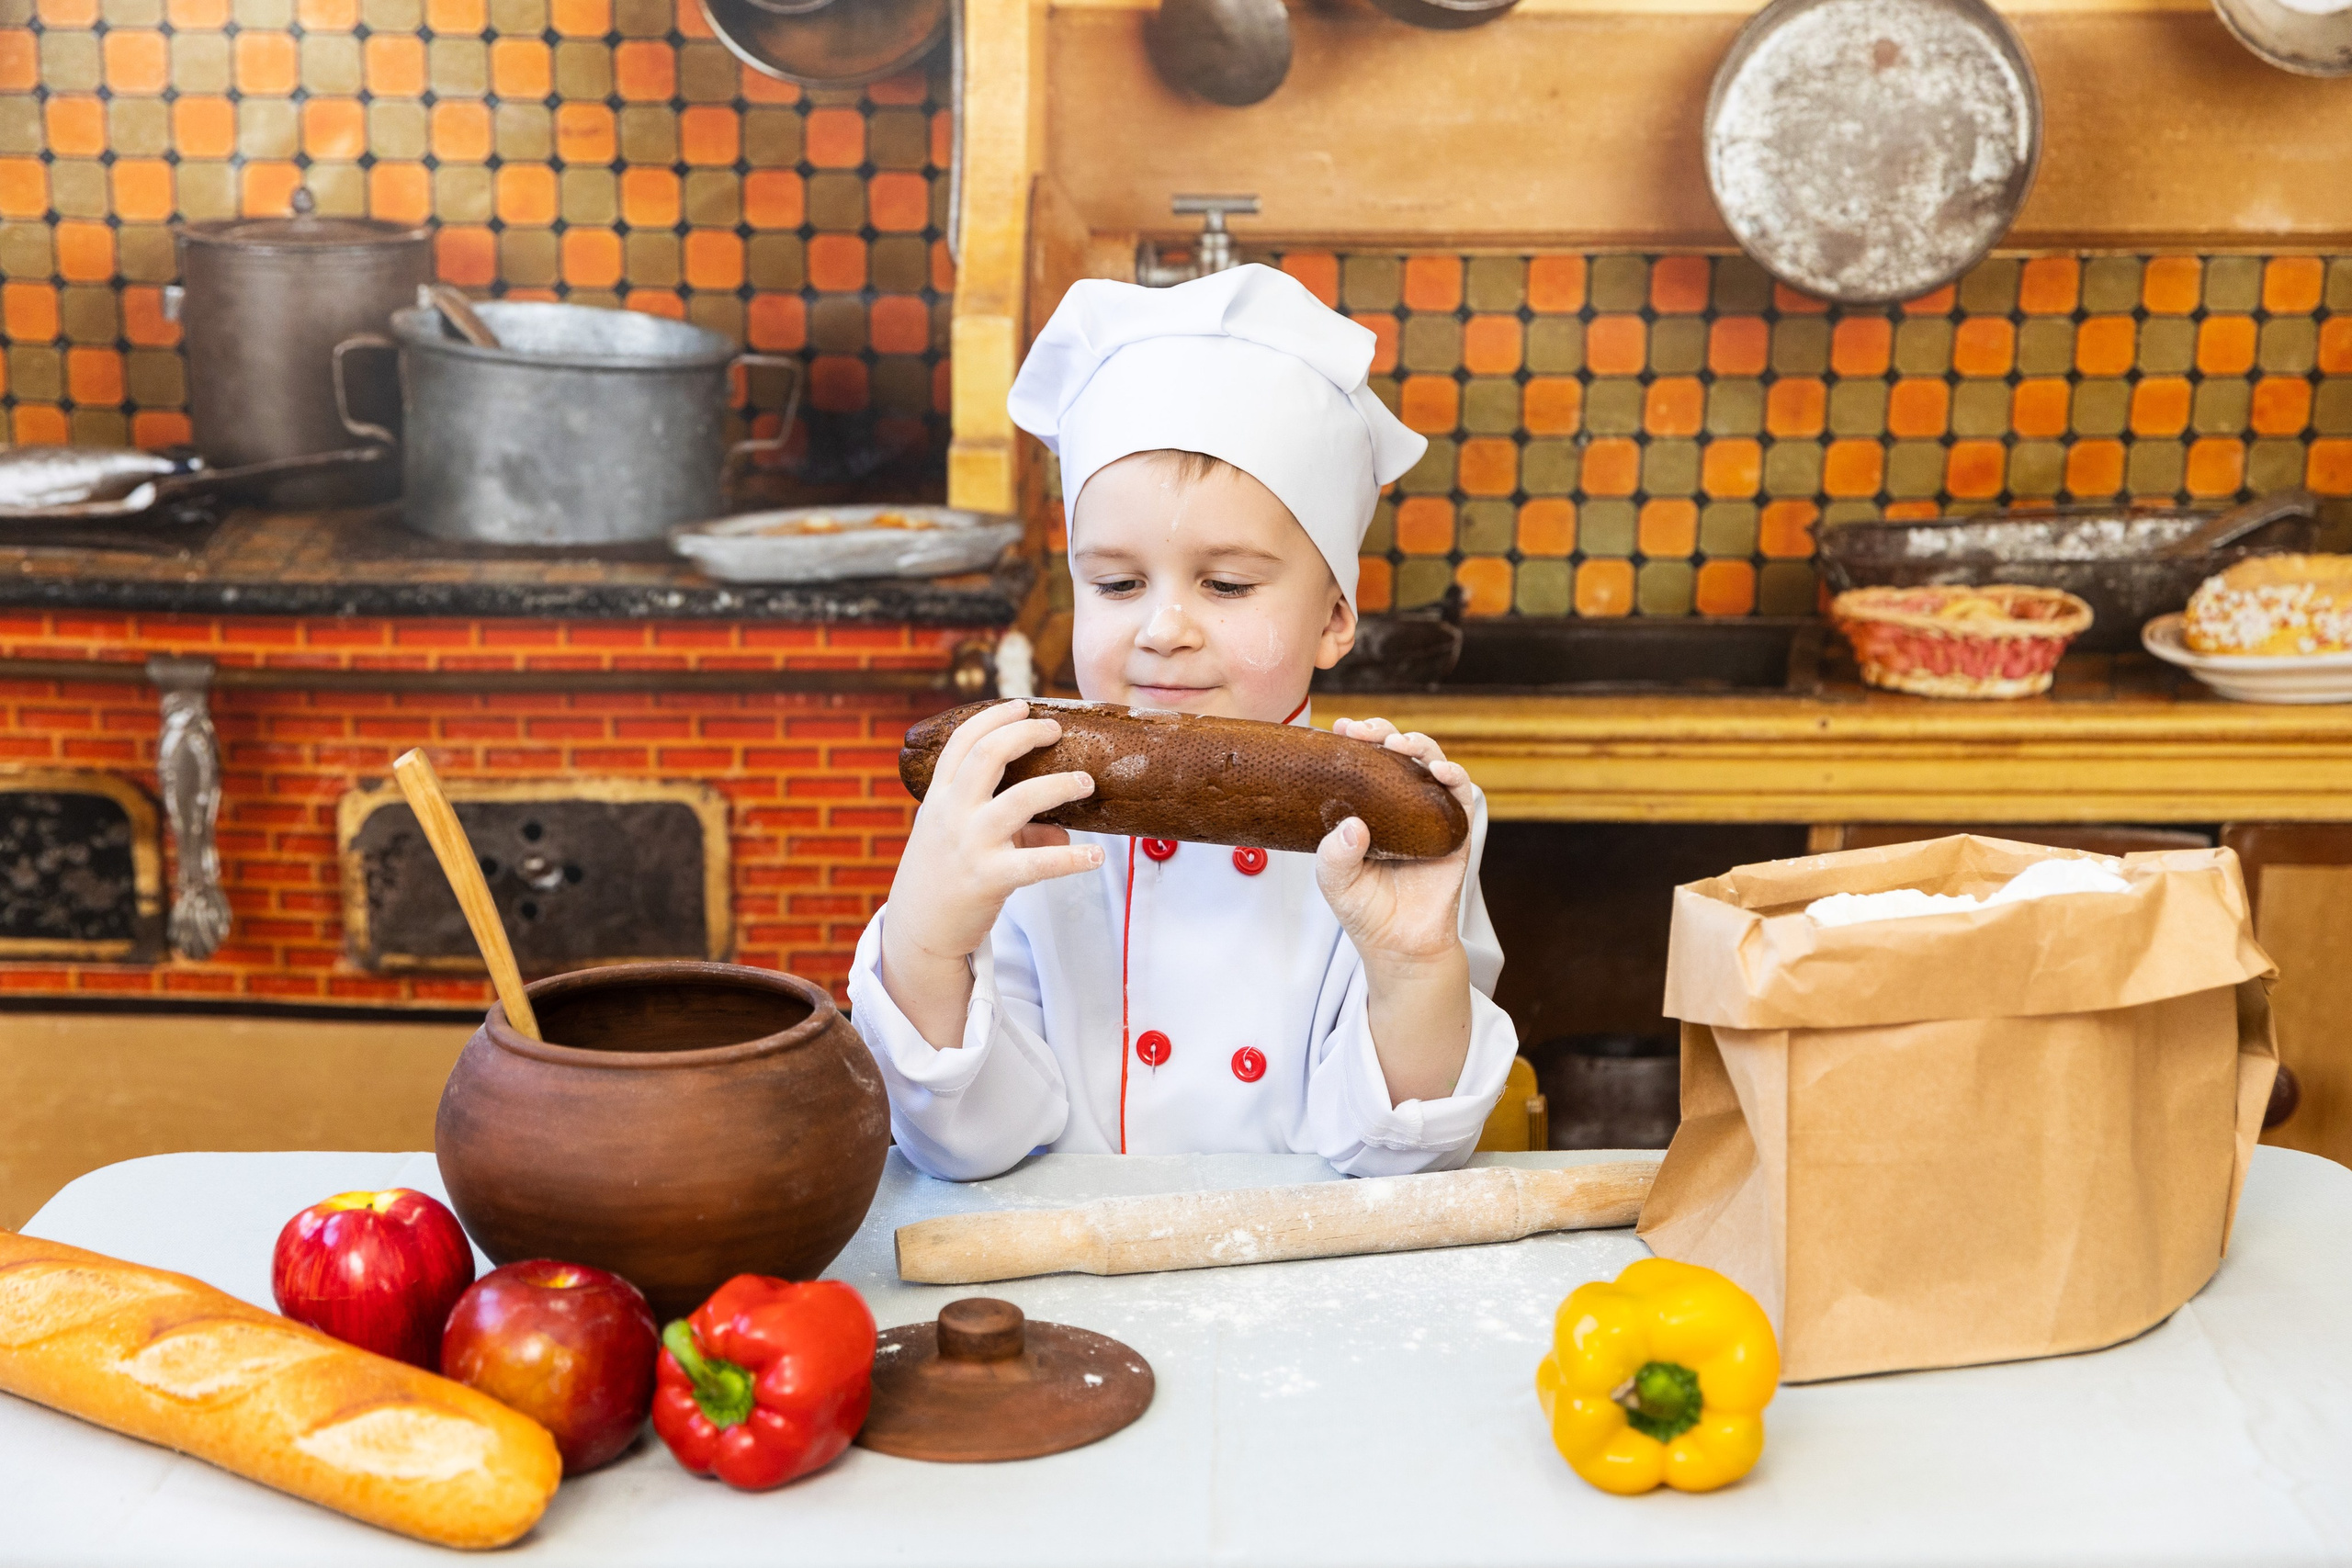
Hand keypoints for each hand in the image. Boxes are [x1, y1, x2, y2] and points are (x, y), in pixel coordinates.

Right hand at [880, 701, 1102, 1047]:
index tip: (1022, 705)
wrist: (919, 931)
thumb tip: (1062, 828)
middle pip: (988, 754)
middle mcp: (952, 814)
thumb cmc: (943, 877)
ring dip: (1060, 785)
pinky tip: (1096, 856)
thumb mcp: (960, 839)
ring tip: (1087, 783)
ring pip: (1021, 799)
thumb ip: (1010, 826)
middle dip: (1025, 734)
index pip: (961, 742)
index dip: (993, 717)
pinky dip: (1072, 857)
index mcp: (939, 797)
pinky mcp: (989, 878)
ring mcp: (970, 844)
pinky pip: (1040, 862)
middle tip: (1055, 730)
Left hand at [1315, 718, 1476, 1106]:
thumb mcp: (1335, 882)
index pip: (1363, 761)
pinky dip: (1453, 776)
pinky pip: (1461, 794)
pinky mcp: (1456, 829)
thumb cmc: (1365, 909)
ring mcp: (1430, 812)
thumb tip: (1351, 825)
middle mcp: (1400, 802)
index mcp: (1369, 806)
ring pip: (1430, 762)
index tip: (1340, 729)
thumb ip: (1333, 855)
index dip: (1355, 740)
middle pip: (1398, 752)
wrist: (1400, 944)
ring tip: (1399, 746)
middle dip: (1383, 732)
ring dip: (1418, 745)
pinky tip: (1438, 773)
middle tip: (1366, 732)